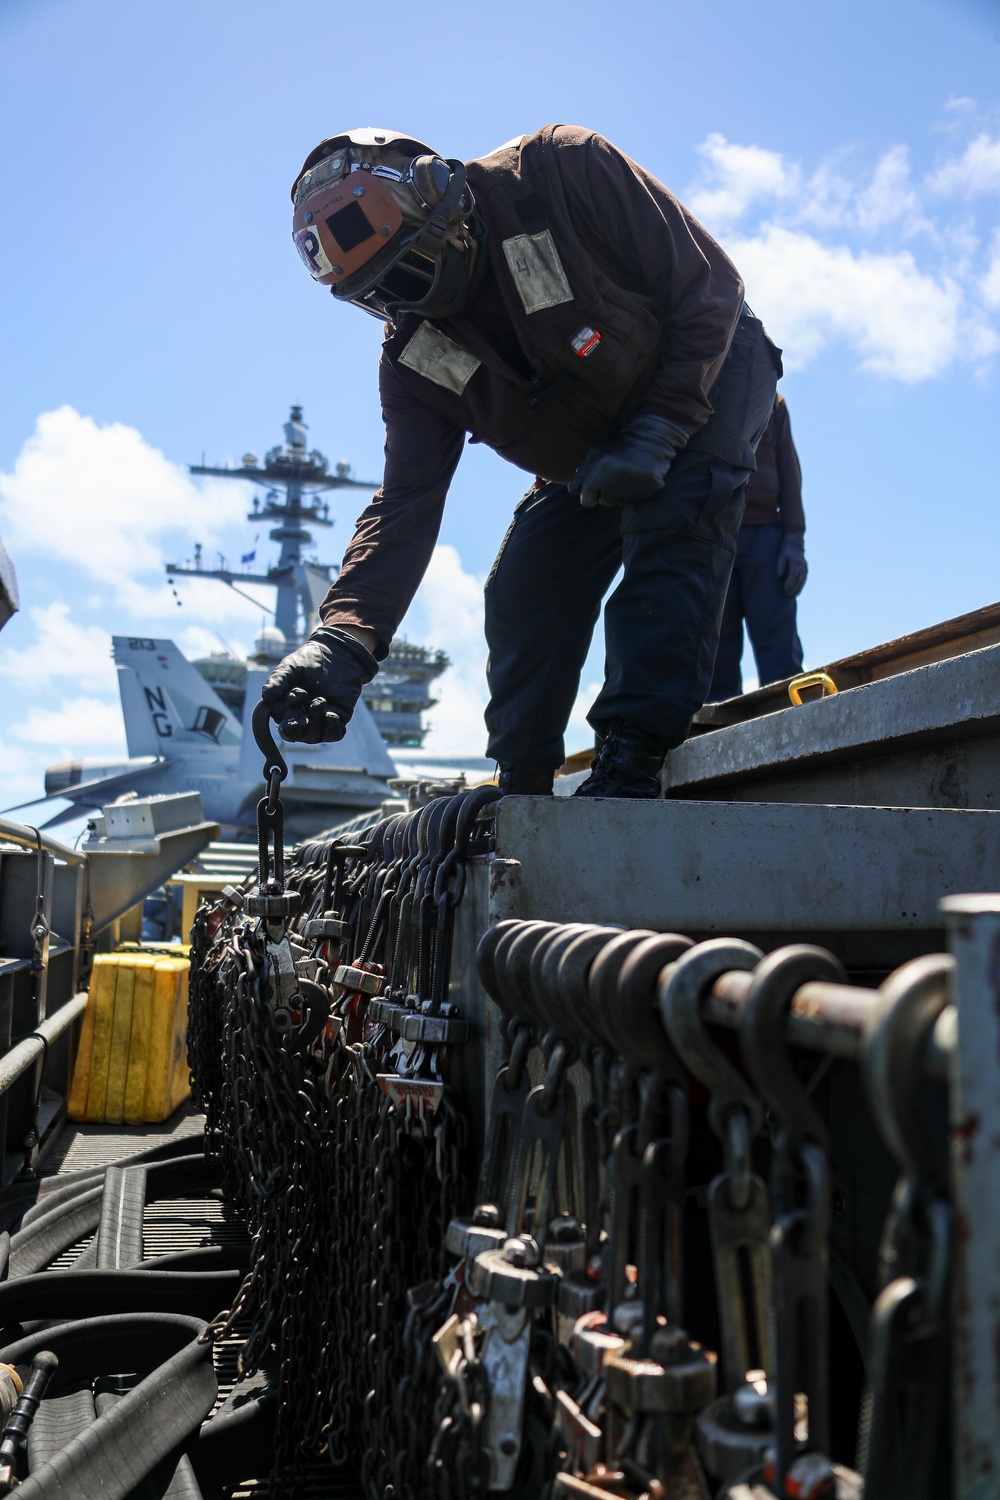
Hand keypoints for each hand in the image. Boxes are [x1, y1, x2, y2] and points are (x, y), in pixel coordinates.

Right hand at [260, 625, 377, 743]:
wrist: (337, 653)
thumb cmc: (309, 660)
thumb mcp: (291, 666)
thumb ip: (278, 680)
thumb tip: (266, 696)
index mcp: (285, 709)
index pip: (281, 724)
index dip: (287, 715)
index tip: (295, 691)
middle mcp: (301, 718)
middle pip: (296, 735)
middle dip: (300, 722)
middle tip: (305, 697)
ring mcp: (319, 720)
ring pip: (314, 737)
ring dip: (316, 721)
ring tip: (320, 700)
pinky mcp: (337, 719)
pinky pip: (334, 734)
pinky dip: (331, 727)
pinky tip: (332, 713)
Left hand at [567, 414, 687, 507]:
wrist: (651, 441)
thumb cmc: (619, 446)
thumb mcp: (596, 453)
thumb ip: (582, 471)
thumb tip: (574, 489)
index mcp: (597, 477)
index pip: (585, 500)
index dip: (589, 493)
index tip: (596, 484)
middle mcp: (611, 489)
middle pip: (601, 501)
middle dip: (604, 492)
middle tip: (614, 475)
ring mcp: (629, 494)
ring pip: (617, 501)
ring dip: (619, 492)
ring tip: (627, 475)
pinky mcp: (644, 495)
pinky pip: (633, 500)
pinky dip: (634, 492)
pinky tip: (637, 478)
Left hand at [776, 532, 806, 597]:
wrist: (795, 544)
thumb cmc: (786, 550)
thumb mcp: (781, 556)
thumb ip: (780, 566)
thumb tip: (779, 577)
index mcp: (796, 562)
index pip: (793, 575)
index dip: (789, 583)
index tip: (785, 589)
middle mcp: (802, 566)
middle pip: (799, 580)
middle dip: (794, 588)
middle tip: (788, 595)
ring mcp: (805, 568)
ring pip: (803, 581)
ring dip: (798, 589)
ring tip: (792, 596)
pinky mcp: (805, 570)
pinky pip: (804, 580)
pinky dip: (801, 586)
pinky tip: (797, 592)